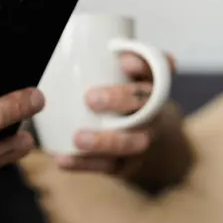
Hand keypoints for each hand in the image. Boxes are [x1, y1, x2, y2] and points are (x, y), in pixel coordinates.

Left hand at [55, 52, 175, 173]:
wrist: (138, 138)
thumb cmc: (122, 100)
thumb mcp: (122, 77)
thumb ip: (122, 62)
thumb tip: (121, 56)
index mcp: (153, 88)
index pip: (159, 73)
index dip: (146, 67)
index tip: (125, 63)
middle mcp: (154, 114)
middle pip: (148, 108)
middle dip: (121, 101)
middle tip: (91, 98)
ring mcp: (143, 141)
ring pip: (134, 144)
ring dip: (105, 141)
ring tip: (78, 138)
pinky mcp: (128, 164)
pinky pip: (110, 166)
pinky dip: (84, 164)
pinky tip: (63, 159)